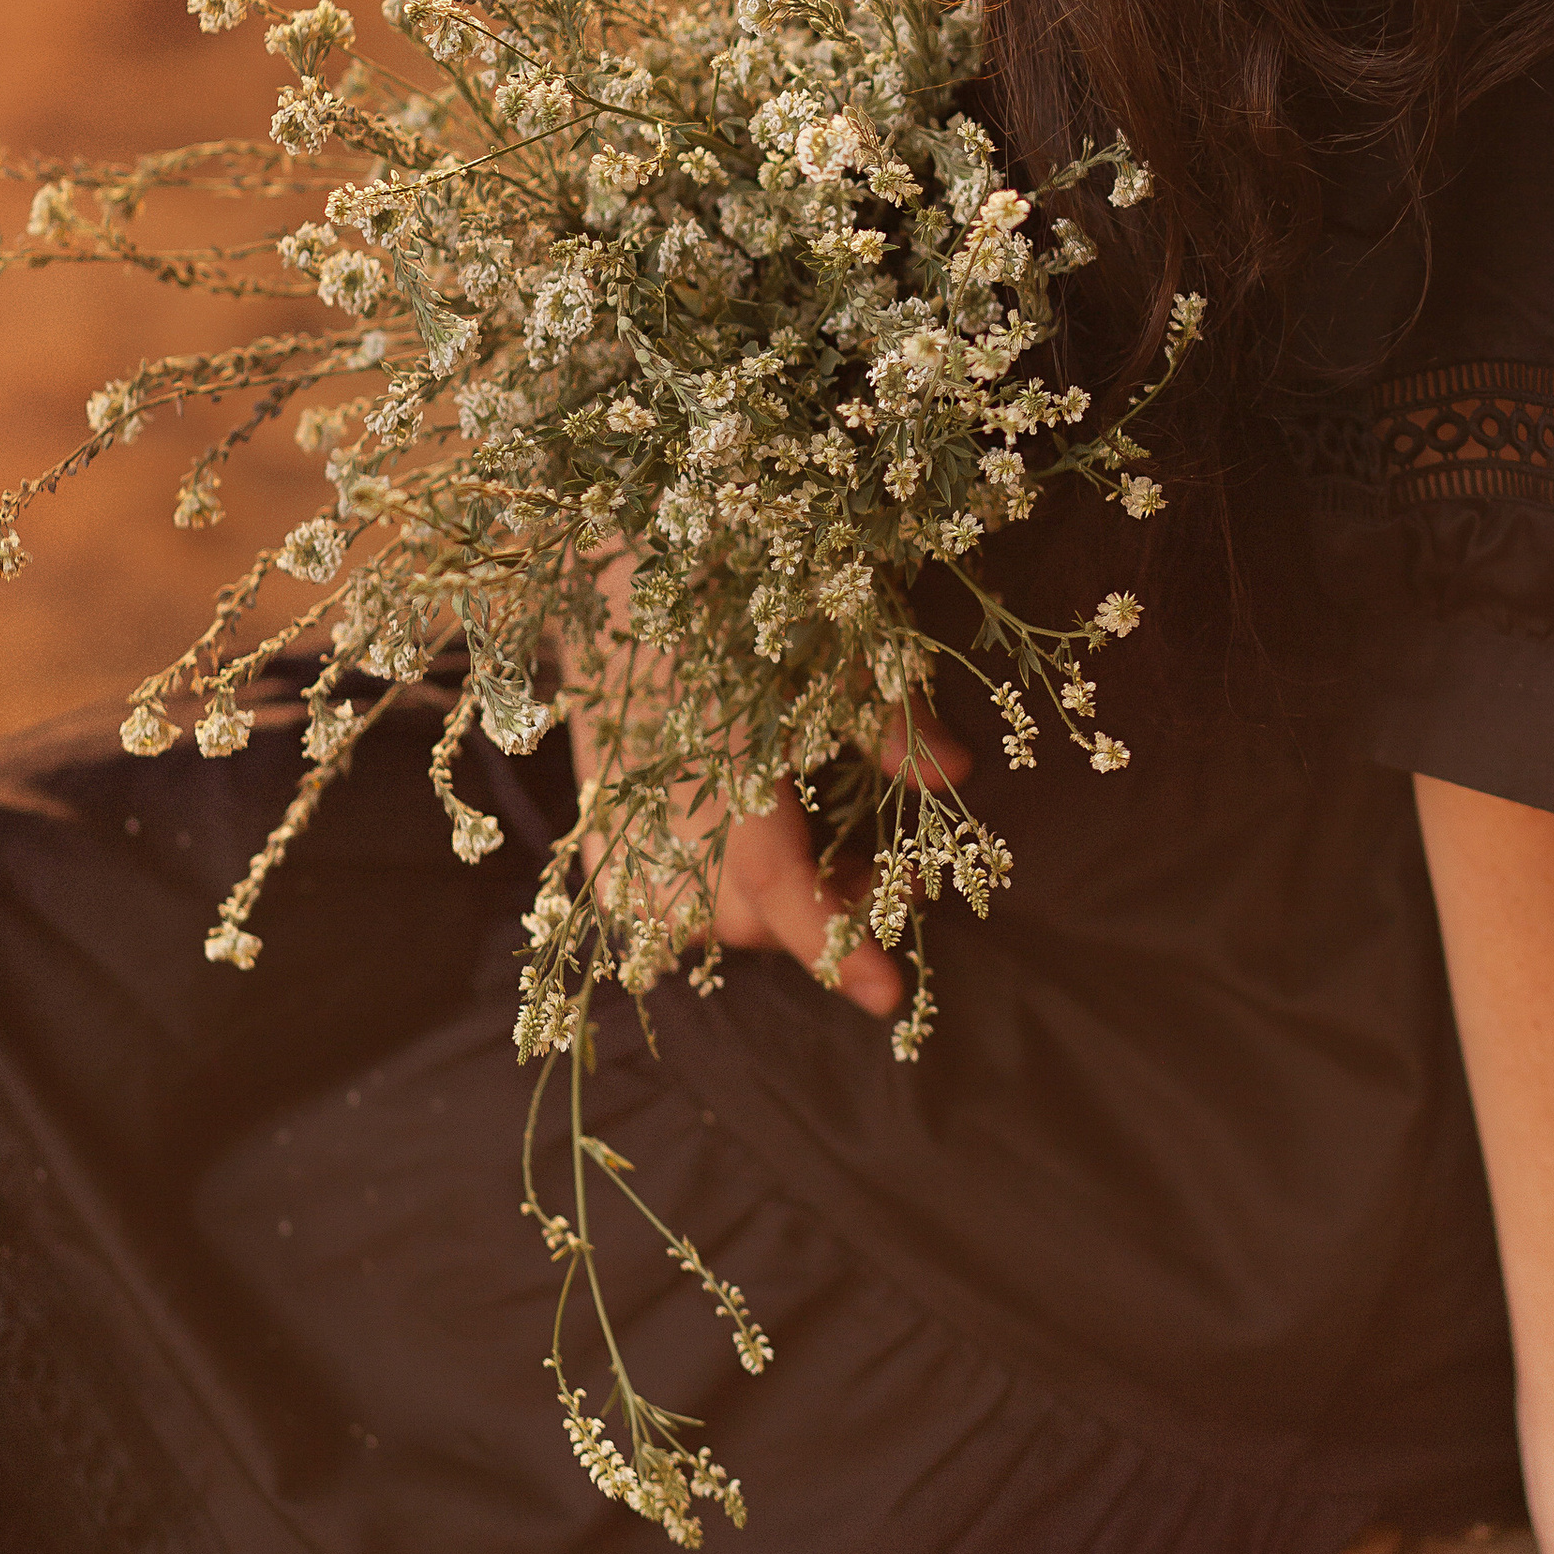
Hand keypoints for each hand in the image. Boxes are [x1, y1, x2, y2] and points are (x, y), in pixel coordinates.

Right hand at [570, 556, 968, 1021]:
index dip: (835, 941)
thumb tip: (958, 778)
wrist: (615, 560)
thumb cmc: (738, 586)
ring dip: (771, 906)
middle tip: (890, 869)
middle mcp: (659, 803)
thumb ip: (893, 718)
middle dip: (828, 909)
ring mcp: (615, 819)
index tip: (891, 994)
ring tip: (825, 855)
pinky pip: (650, 900)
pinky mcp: (595, 819)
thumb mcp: (836, 637)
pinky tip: (750, 849)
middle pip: (750, 914)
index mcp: (720, 758)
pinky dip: (709, 893)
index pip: (776, 882)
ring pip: (701, 918)